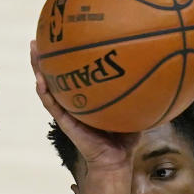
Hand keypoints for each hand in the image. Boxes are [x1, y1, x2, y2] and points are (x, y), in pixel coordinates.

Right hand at [29, 41, 137, 173]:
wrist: (116, 160)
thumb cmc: (125, 138)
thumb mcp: (135, 110)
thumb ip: (142, 92)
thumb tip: (160, 73)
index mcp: (87, 96)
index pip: (75, 70)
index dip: (69, 53)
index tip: (65, 33)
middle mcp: (74, 100)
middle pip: (57, 72)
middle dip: (49, 53)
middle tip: (42, 34)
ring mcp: (67, 110)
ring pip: (48, 85)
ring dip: (39, 68)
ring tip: (33, 49)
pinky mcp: (65, 122)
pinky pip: (52, 105)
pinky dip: (45, 93)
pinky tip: (39, 80)